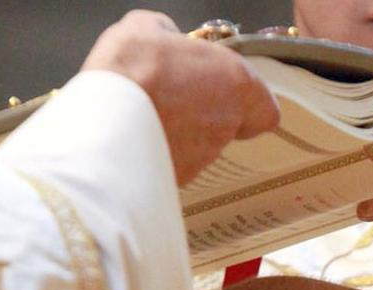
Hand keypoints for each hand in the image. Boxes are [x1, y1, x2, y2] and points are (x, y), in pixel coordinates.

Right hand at [83, 10, 279, 184]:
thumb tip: (162, 37)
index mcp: (236, 83)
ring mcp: (204, 155)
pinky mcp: (180, 179)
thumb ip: (167, 34)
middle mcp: (226, 124)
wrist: (106, 124)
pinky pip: (176, 163)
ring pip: (202, 146)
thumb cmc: (133, 73)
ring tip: (149, 114)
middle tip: (176, 97)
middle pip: (229, 124)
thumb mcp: (146, 27)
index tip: (228, 91)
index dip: (249, 103)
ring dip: (182, 132)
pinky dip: (162, 153)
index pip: (266, 109)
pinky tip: (138, 136)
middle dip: (205, 112)